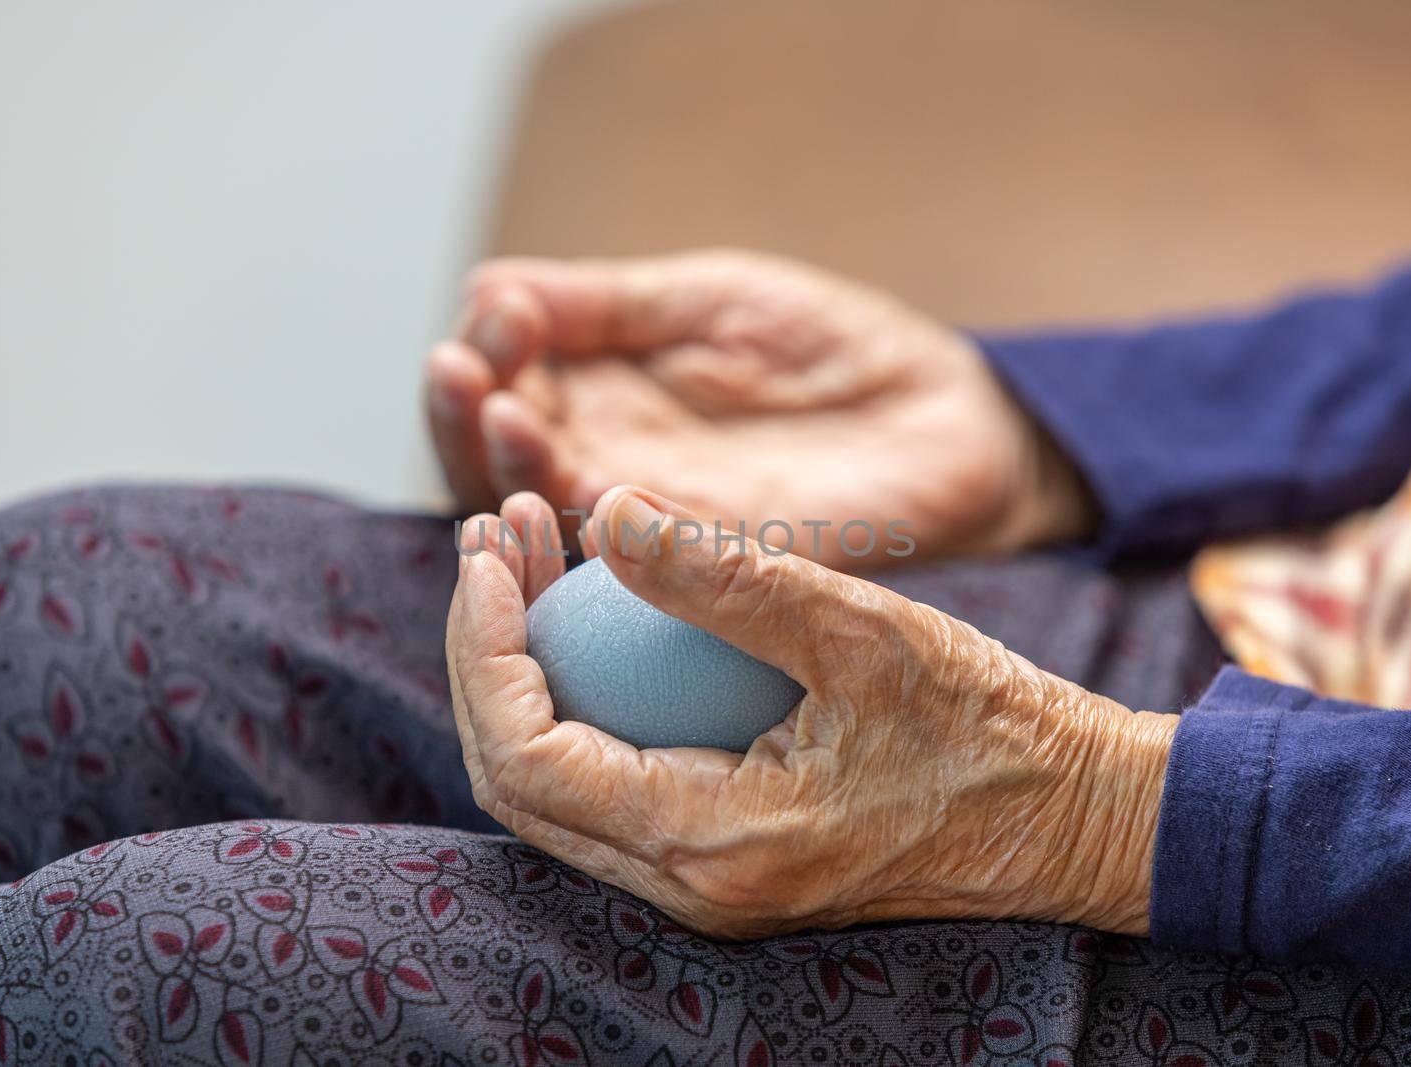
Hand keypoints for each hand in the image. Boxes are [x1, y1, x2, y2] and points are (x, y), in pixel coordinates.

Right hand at [427, 250, 1093, 568]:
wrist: (945, 411)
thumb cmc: (831, 346)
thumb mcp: (710, 298)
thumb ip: (608, 303)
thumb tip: (483, 284)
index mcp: (599, 398)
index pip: (501, 389)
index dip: (483, 353)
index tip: (502, 310)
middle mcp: (610, 466)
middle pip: (498, 463)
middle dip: (465, 417)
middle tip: (465, 371)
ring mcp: (655, 521)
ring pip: (551, 515)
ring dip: (511, 466)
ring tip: (502, 412)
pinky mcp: (711, 564)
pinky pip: (636, 561)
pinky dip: (597, 528)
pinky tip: (579, 485)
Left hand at [446, 486, 1175, 938]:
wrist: (1075, 819)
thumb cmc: (991, 728)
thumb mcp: (864, 630)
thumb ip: (729, 576)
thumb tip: (607, 509)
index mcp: (714, 845)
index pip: (528, 756)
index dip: (484, 646)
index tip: (490, 548)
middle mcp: (690, 887)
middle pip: (514, 779)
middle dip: (482, 652)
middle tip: (493, 537)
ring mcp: (704, 883)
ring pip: (551, 788)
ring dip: (521, 672)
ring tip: (529, 557)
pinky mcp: (724, 859)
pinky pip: (606, 786)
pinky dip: (578, 700)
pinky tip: (594, 616)